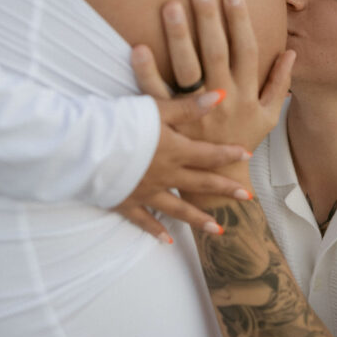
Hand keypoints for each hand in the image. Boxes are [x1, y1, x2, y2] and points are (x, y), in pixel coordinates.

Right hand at [116, 88, 252, 242]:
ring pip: (179, 209)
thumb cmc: (122, 123)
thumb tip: (220, 96)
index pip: (209, 153)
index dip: (229, 153)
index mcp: (175, 151)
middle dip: (225, 189)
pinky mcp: (126, 202)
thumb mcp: (157, 109)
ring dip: (199, 219)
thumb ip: (189, 106)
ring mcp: (147, 192)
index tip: (247, 155)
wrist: (89, 148)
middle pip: (201, 183)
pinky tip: (167, 240)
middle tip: (247, 197)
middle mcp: (166, 175)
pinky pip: (145, 220)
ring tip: (218, 230)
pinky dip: (156, 231)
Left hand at [133, 0, 294, 169]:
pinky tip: (138, 46)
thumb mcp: (270, 116)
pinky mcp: (171, 122)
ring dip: (178, 37)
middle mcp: (222, 99)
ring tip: (170, 5)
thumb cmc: (244, 142)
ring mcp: (195, 112)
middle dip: (208, 18)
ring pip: (187, 69)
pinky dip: (146, 71)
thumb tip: (291, 51)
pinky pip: (157, 94)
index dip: (240, 20)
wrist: (219, 184)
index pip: (246, 49)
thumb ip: (280, 83)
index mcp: (246, 93)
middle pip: (216, 52)